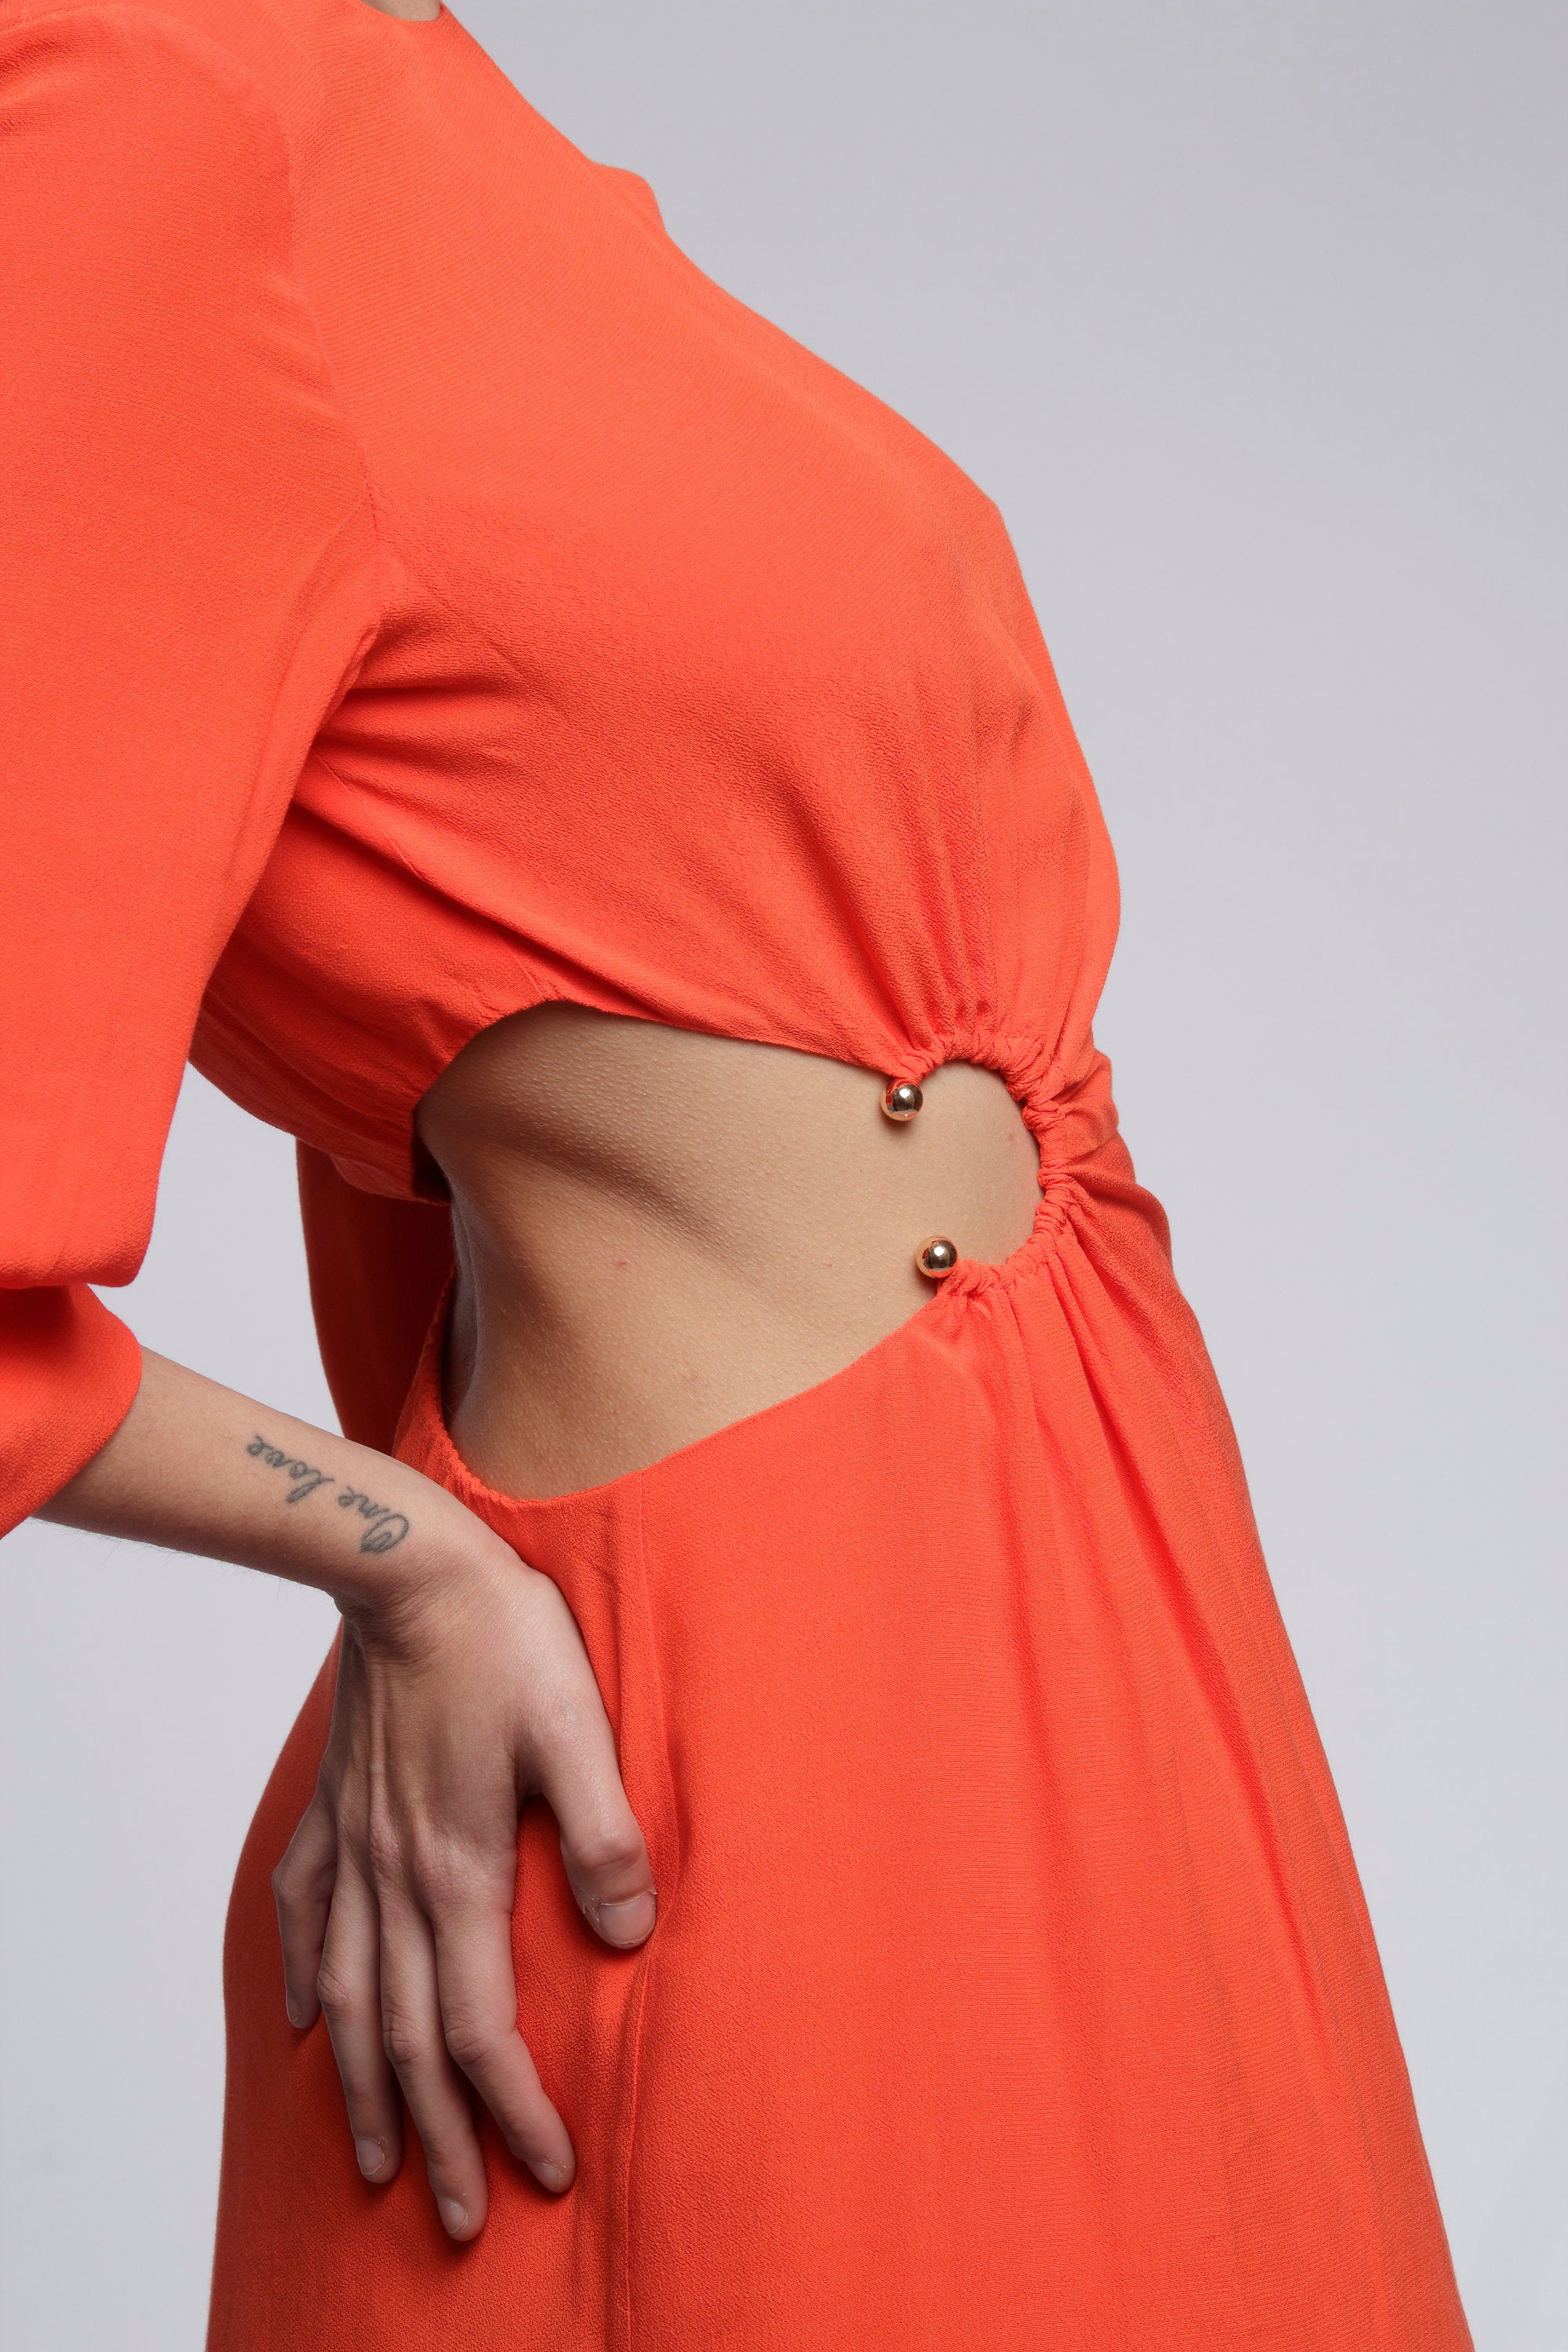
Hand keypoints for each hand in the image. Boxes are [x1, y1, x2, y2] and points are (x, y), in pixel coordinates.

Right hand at [270, 1542, 655, 2240]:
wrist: (409, 1564)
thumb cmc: (504, 1637)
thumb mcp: (579, 1727)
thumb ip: (605, 1834)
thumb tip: (627, 1933)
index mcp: (460, 1868)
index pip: (478, 2027)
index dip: (512, 2108)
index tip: (545, 2169)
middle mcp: (397, 1876)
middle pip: (405, 2040)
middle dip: (437, 2139)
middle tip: (461, 2217)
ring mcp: (357, 1845)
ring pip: (349, 2000)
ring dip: (363, 2089)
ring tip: (374, 2160)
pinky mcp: (337, 1808)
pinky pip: (304, 1912)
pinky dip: (305, 1979)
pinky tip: (306, 2023)